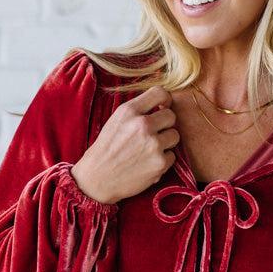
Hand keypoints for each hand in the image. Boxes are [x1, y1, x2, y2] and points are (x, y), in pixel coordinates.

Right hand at [71, 84, 179, 203]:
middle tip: (154, 134)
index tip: (163, 107)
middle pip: (172, 116)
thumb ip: (137, 111)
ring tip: (149, 149)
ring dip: (166, 142)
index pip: (160, 93)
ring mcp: (153, 145)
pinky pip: (172, 156)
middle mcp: (143, 125)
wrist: (97, 178)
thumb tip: (162, 104)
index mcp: (130, 111)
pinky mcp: (160, 163)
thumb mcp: (116, 121)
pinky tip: (147, 163)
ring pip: (175, 136)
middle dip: (165, 125)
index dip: (165, 100)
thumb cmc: (107, 149)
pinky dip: (163, 160)